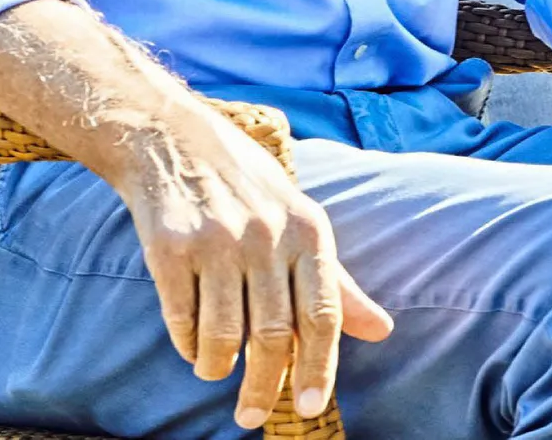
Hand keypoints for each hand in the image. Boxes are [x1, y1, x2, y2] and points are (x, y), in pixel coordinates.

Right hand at [116, 102, 395, 426]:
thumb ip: (337, 281)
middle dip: (264, 387)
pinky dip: (187, 345)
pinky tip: (191, 346)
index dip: (319, 367)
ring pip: (223, 336)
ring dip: (217, 368)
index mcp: (307, 229)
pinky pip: (181, 319)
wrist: (172, 139)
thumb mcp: (300, 220)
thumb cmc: (248, 186)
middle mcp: (264, 236)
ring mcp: (216, 242)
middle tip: (252, 416)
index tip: (311, 407)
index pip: (322, 314)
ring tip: (215, 373)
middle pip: (271, 336)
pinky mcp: (170, 248)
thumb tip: (381, 330)